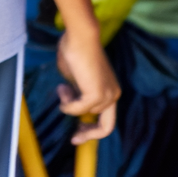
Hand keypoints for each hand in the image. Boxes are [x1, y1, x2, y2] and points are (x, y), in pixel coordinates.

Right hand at [55, 24, 120, 144]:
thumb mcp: (78, 82)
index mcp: (111, 91)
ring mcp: (107, 95)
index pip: (108, 121)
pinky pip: (75, 110)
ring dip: (68, 104)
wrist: (80, 39)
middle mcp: (114, 95)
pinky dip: (66, 103)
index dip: (92, 132)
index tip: (76, 134)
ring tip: (63, 87)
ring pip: (83, 114)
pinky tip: (63, 87)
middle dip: (87, 135)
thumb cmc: (76, 54)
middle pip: (106, 128)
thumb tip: (71, 106)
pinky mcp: (96, 95)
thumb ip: (78, 95)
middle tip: (73, 138)